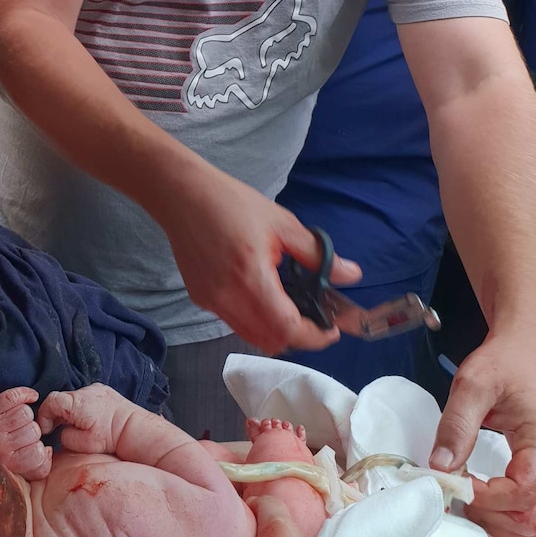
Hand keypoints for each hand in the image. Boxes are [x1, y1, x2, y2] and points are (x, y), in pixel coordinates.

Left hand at [0, 386, 51, 479]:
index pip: (37, 452)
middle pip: (33, 430)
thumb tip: (48, 450)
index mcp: (9, 464)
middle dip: (31, 431)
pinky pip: (13, 396)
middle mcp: (0, 445)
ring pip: (25, 413)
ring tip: (17, 422)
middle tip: (21, 434)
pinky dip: (25, 393)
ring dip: (26, 415)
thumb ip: (40, 467)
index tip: (31, 448)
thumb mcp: (22, 472)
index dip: (37, 448)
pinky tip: (31, 397)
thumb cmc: (2, 455)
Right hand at [156, 166, 361, 353]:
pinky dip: (255, 320)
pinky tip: (262, 294)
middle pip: (271, 341)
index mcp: (251, 276)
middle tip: (316, 317)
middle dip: (298, 337)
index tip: (332, 329)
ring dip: (276, 331)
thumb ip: (317, 255)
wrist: (183, 195)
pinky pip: (235, 322)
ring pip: (252, 336)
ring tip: (292, 307)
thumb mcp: (282, 224)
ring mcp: (211, 302)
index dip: (314, 337)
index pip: (287, 329)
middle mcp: (228, 297)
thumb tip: (352, 275)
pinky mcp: (201, 299)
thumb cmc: (233, 203)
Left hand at [429, 332, 535, 536]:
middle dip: (494, 518)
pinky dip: (514, 520)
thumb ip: (457, 425)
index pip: (522, 493)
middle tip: (458, 498)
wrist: (525, 346)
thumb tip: (439, 468)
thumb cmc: (503, 361)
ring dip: (505, 526)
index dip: (487, 499)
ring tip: (470, 505)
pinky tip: (485, 506)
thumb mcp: (473, 383)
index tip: (454, 484)